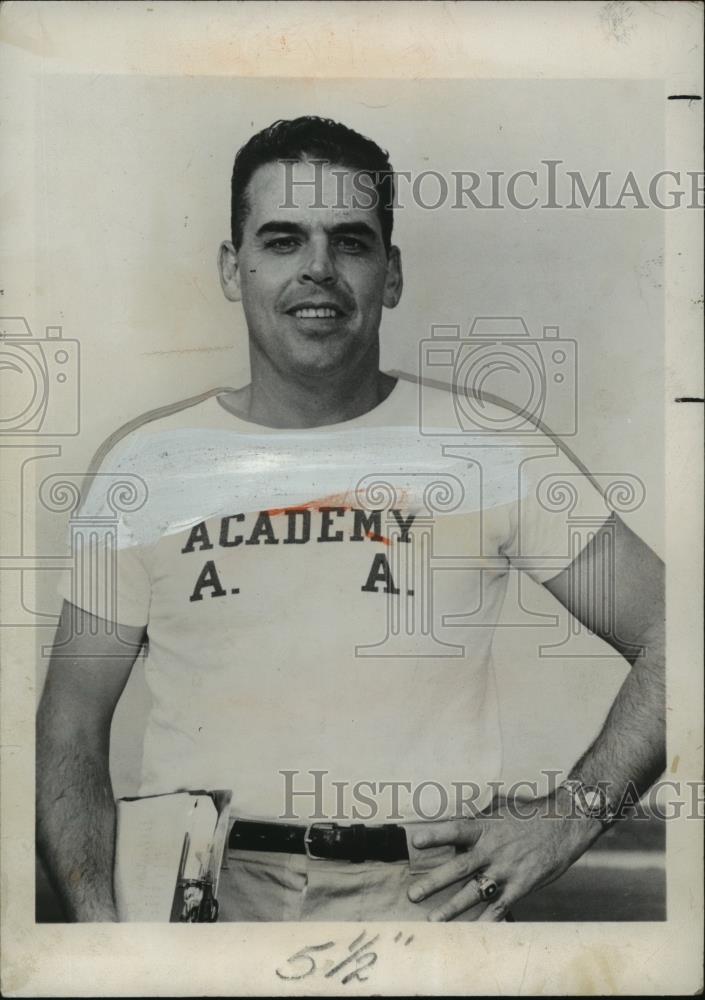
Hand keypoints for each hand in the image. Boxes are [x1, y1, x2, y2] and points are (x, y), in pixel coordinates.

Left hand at [407, 793, 602, 920]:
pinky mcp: (520, 887)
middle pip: (458, 867)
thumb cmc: (529, 815)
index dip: (436, 835)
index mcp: (486, 827)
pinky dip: (485, 921)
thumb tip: (456, 820)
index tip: (415, 841)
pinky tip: (471, 932)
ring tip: (433, 920)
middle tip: (413, 895)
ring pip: (474, 892)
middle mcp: (493, 850)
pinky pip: (499, 907)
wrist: (564, 824)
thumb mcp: (500, 809)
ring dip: (452, 908)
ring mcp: (506, 870)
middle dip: (434, 882)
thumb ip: (478, 818)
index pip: (456, 830)